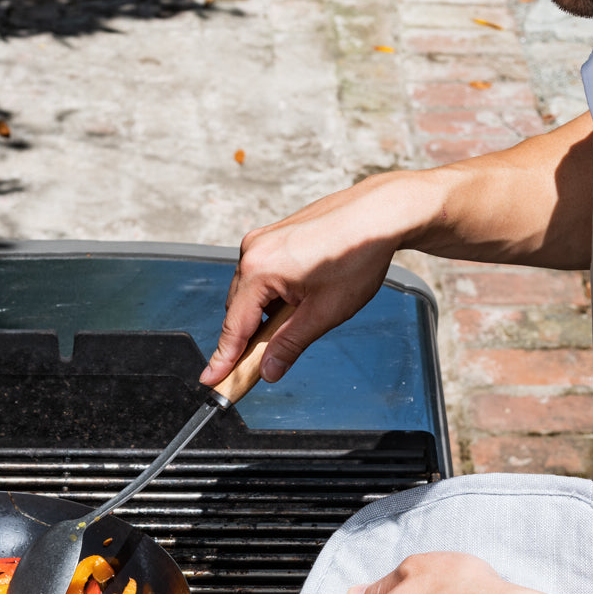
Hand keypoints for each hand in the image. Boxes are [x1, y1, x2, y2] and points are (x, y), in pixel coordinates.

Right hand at [200, 173, 423, 385]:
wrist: (380, 214)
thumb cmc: (357, 254)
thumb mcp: (324, 312)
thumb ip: (289, 345)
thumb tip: (269, 370)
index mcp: (258, 270)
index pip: (233, 326)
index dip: (224, 358)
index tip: (212, 380)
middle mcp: (253, 251)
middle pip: (238, 309)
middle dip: (249, 337)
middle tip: (264, 364)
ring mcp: (263, 239)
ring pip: (252, 291)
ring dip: (265, 313)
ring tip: (300, 321)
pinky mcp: (276, 235)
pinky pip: (264, 273)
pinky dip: (274, 294)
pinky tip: (301, 298)